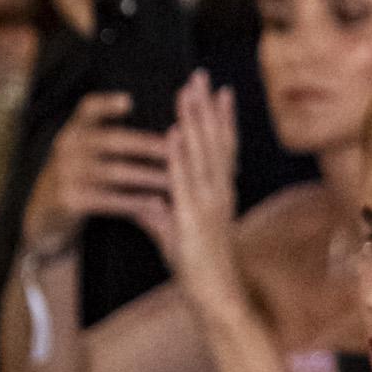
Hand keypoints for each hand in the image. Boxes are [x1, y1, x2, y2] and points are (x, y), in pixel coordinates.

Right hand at [24, 91, 173, 257]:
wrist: (45, 214)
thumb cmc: (79, 177)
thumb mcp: (82, 151)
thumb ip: (108, 133)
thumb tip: (162, 120)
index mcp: (74, 130)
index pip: (88, 108)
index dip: (107, 104)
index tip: (130, 101)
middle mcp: (67, 147)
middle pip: (112, 140)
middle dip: (148, 144)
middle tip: (178, 149)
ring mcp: (66, 174)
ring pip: (115, 172)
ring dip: (149, 176)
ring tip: (175, 180)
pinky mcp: (69, 200)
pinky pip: (109, 200)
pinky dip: (136, 202)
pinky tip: (157, 204)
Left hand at [161, 71, 243, 305]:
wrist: (215, 296)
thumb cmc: (199, 270)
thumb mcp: (178, 236)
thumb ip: (162, 215)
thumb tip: (147, 201)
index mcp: (221, 194)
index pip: (224, 147)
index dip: (222, 118)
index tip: (220, 90)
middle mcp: (220, 193)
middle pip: (216, 140)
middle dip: (207, 106)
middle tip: (201, 75)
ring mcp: (209, 202)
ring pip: (202, 153)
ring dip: (194, 119)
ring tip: (187, 91)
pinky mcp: (194, 216)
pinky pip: (185, 179)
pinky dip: (180, 154)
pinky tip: (173, 132)